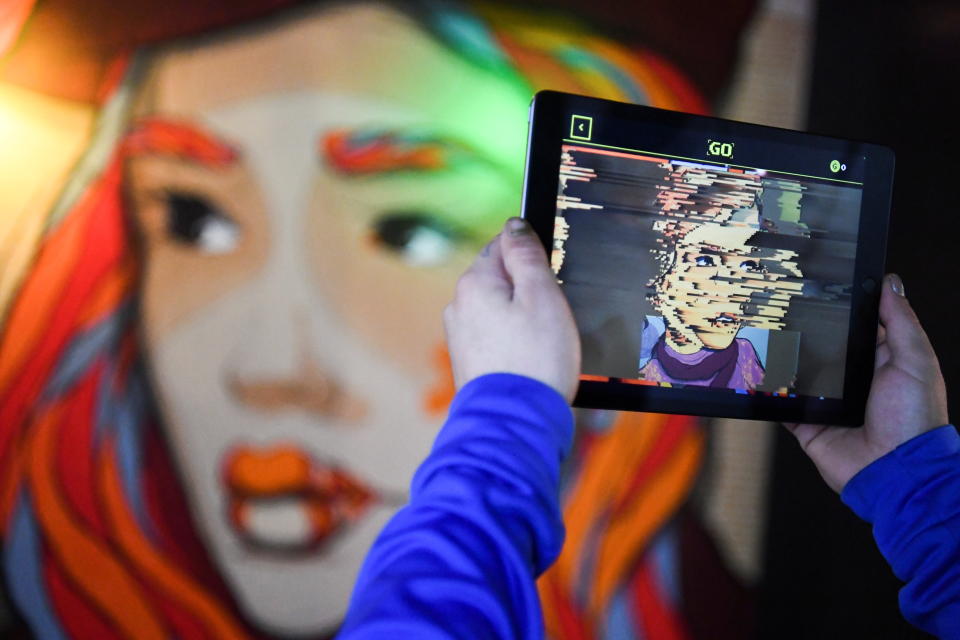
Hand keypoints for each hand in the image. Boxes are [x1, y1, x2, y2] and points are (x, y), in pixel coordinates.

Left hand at [444, 217, 580, 401]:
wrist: (515, 423)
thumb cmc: (535, 360)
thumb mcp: (542, 295)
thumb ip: (526, 254)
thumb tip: (515, 224)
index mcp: (475, 282)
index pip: (503, 244)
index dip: (533, 257)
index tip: (552, 279)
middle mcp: (459, 305)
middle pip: (501, 278)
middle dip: (528, 290)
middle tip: (552, 316)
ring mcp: (460, 336)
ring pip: (499, 310)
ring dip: (522, 319)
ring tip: (543, 345)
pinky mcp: (469, 362)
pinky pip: (496, 338)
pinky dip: (514, 343)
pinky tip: (529, 361)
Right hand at [785, 274, 948, 491]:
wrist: (894, 473)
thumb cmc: (914, 420)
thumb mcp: (915, 362)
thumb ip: (901, 323)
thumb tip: (891, 284)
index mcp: (881, 363)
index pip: (858, 327)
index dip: (843, 308)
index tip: (823, 286)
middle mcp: (854, 382)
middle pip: (823, 349)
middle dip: (806, 333)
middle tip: (782, 309)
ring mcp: (829, 404)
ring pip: (800, 374)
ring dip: (785, 361)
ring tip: (764, 337)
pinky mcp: (808, 424)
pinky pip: (783, 405)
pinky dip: (771, 393)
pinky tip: (757, 375)